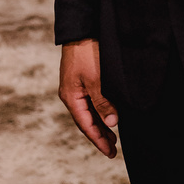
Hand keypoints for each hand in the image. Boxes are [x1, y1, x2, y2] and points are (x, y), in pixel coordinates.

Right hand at [59, 39, 117, 156]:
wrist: (80, 31)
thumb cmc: (87, 54)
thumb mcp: (97, 80)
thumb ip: (103, 103)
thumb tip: (112, 124)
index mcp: (71, 98)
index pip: (86, 125)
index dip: (99, 140)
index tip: (110, 152)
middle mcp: (71, 95)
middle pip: (86, 122)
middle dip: (100, 136)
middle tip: (112, 149)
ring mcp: (75, 88)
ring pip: (89, 113)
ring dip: (100, 125)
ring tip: (112, 137)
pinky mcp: (81, 80)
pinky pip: (90, 103)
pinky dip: (99, 112)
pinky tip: (107, 116)